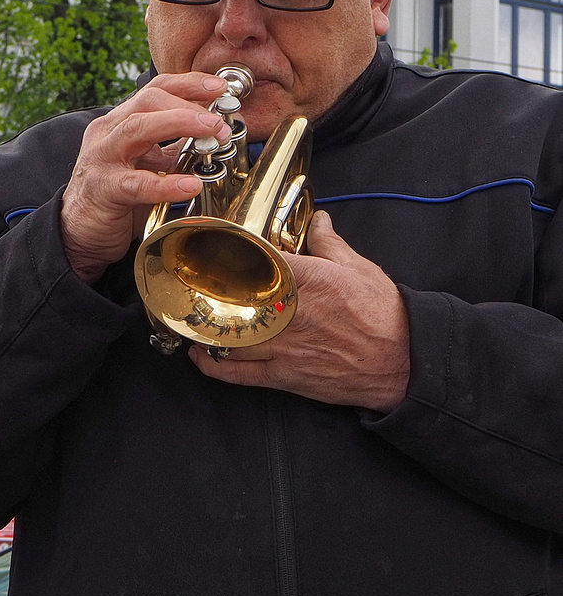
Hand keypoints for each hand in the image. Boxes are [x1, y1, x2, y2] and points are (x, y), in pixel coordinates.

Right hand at [62, 73, 234, 282]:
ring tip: (212, 133)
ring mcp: (102, 158)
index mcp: (119, 122)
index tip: (220, 87)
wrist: (80, 230)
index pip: (155, 89)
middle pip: (148, 100)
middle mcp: (108, 132)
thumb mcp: (147, 165)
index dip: (188, 83)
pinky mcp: (102, 188)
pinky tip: (191, 185)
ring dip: (180, 123)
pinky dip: (166, 183)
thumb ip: (172, 149)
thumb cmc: (114, 195)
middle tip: (220, 118)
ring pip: (138, 127)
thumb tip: (213, 137)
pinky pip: (136, 182)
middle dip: (188, 104)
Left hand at [188, 211, 410, 411]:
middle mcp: (286, 313)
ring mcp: (281, 347)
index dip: (228, 255)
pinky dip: (213, 366)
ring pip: (225, 337)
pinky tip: (200, 356)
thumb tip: (319, 220)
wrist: (405, 361)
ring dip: (205, 329)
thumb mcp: (359, 268)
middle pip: (229, 300)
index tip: (211, 251)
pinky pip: (237, 373)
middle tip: (191, 287)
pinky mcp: (283, 375)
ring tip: (193, 320)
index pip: (254, 261)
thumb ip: (329, 243)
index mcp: (305, 279)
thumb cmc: (384, 314)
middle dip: (206, 294)